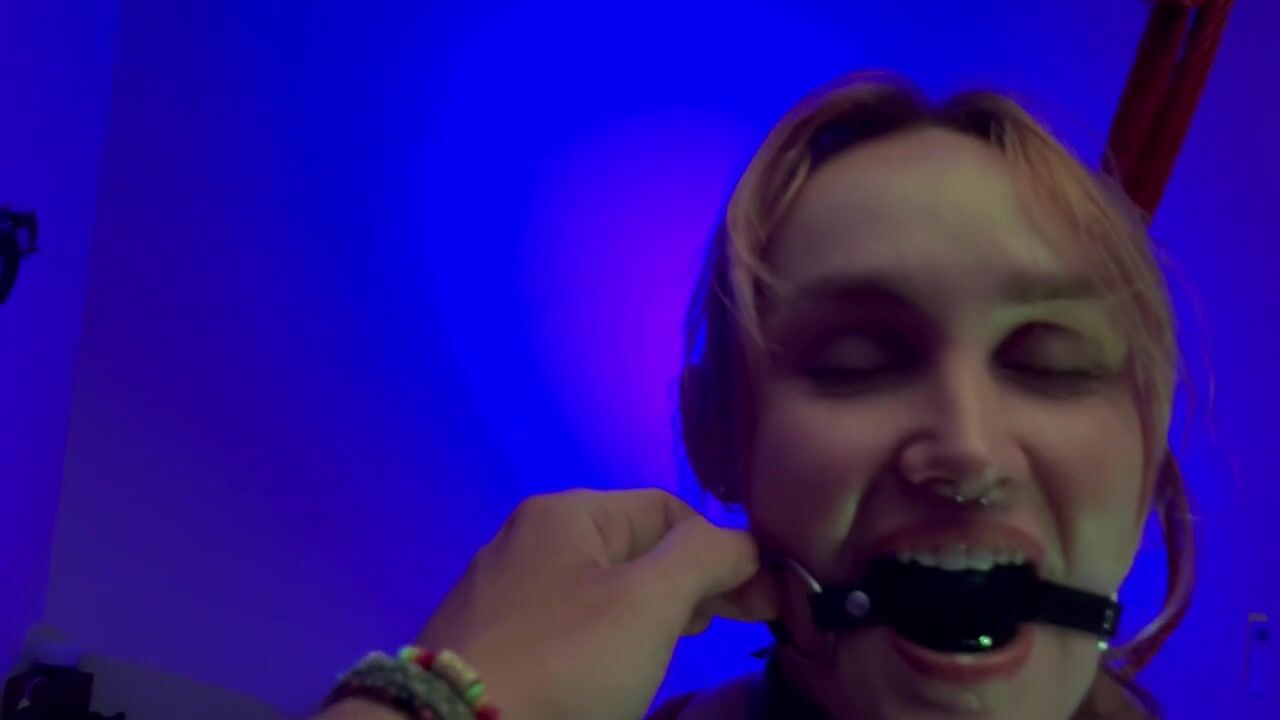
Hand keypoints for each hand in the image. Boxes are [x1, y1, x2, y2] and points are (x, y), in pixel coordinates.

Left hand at [417, 489, 777, 719]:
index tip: (761, 605)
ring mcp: (504, 590)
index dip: (724, 551)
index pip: (670, 510)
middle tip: (734, 627)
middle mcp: (529, 538)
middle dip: (693, 583)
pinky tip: (620, 667)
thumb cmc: (565, 662)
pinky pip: (568, 623)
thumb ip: (706, 556)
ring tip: (683, 647)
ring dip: (655, 612)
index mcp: (565, 512)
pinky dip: (607, 638)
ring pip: (603, 588)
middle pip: (636, 547)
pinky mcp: (490, 639)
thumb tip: (745, 541)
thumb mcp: (649, 602)